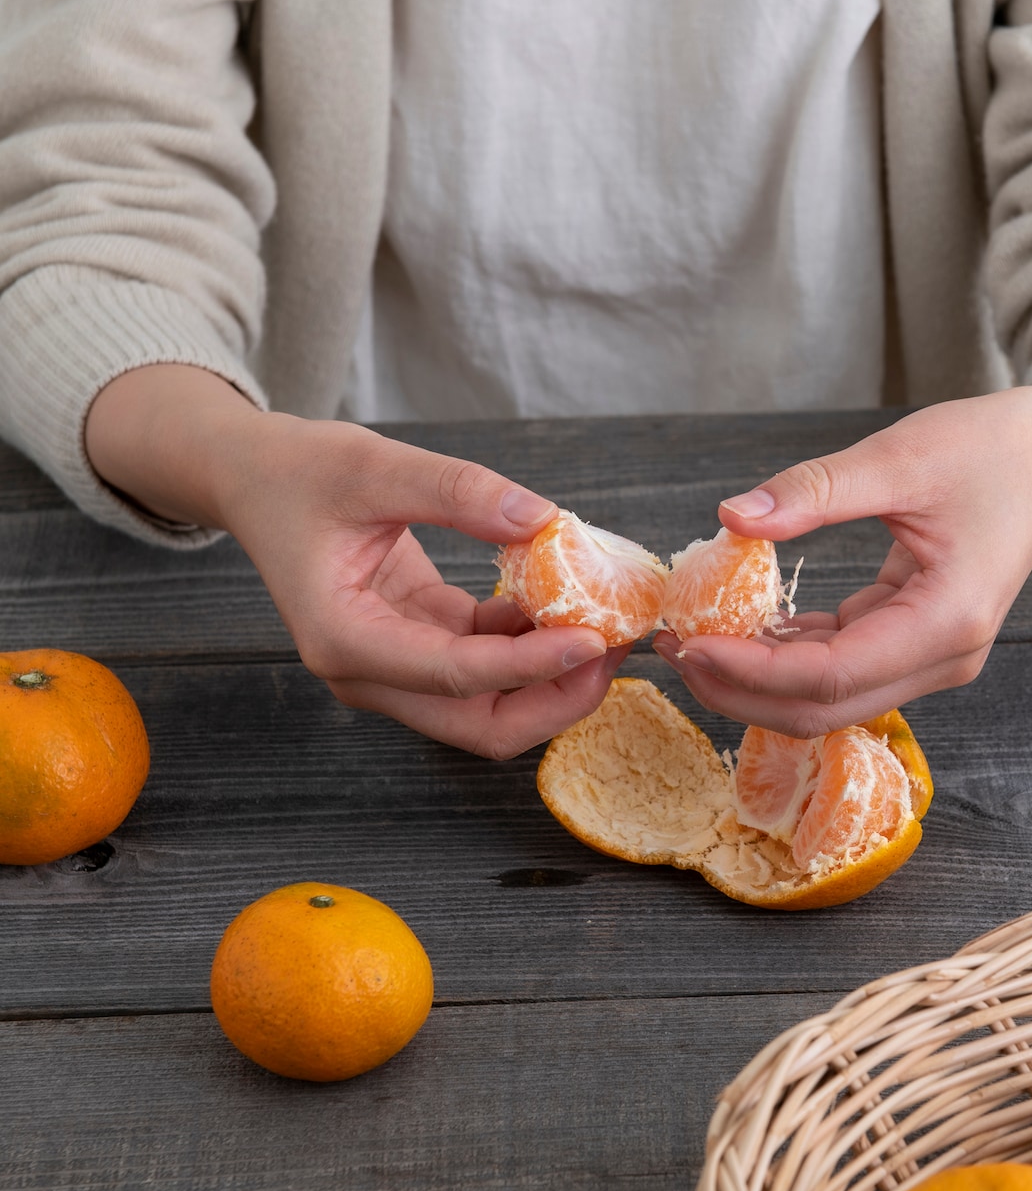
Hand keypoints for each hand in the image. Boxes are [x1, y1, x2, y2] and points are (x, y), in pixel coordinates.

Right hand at [86, 366, 624, 757]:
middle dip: (554, 700)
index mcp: (345, 640)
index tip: (594, 640)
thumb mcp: (373, 464)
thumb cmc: (298, 473)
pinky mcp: (417, 645)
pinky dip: (529, 641)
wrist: (257, 480)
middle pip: (480, 726)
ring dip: (551, 677)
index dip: (531, 666)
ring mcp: (394, 667)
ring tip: (607, 622)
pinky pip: (486, 662)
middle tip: (615, 648)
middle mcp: (368, 673)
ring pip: (490, 707)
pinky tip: (563, 599)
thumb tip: (543, 519)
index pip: (456, 675)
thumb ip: (457, 490)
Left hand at [653, 338, 1031, 736]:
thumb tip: (730, 517)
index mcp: (948, 621)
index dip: (752, 669)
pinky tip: (740, 629)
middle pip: (823, 707)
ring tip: (692, 638)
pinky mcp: (912, 643)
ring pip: (826, 699)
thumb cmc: (991, 450)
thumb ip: (813, 493)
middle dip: (740, 689)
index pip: (832, 674)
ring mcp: (929, 658)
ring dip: (755, 680)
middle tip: (673, 649)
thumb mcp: (900, 457)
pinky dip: (785, 657)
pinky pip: (837, 668)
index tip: (688, 642)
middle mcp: (943, 658)